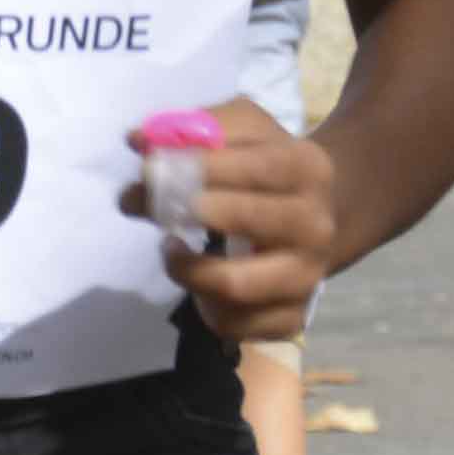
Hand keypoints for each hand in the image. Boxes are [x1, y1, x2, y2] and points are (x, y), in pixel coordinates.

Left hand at [112, 99, 337, 344]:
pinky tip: (198, 284)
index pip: (256, 166)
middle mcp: (316, 226)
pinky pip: (236, 325)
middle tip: (150, 205)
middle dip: (188, 211)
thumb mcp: (244, 133)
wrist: (313, 219)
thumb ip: (195, 128)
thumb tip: (138, 139)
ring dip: (187, 269)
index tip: (151, 168)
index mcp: (309, 169)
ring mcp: (306, 276)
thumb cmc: (266, 171)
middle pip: (245, 222)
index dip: (200, 167)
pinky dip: (205, 309)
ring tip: (170, 247)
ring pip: (234, 286)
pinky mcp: (290, 317)